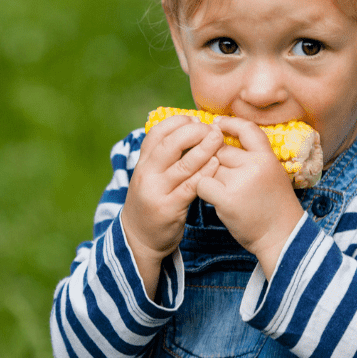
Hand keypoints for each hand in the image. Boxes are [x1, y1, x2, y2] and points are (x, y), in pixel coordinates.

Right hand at [122, 115, 224, 298]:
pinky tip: (217, 163)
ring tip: (218, 139)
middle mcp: (146, 175)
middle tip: (211, 128)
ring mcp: (156, 192)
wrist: (138, 239)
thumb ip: (163, 157)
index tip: (194, 118)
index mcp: (141, 163)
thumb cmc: (151, 201)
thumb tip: (188, 130)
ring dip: (203, 149)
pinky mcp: (169, 209)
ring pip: (182, 165)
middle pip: (168, 146)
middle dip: (192, 132)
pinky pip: (190, 187)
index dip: (176, 122)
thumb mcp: (149, 176)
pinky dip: (205, 173)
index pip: (155, 134)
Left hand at [195, 116, 305, 277]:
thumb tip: (220, 137)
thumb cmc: (274, 205)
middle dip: (215, 159)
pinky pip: (202, 184)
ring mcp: (240, 182)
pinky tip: (215, 199)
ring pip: (208, 166)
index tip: (216, 124)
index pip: (246, 129)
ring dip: (209, 177)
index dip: (228, 123)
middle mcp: (254, 165)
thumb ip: (251, 157)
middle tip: (222, 175)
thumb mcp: (271, 173)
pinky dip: (203, 190)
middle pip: (220, 149)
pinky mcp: (226, 199)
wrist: (282, 236)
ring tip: (223, 191)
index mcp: (267, 157)